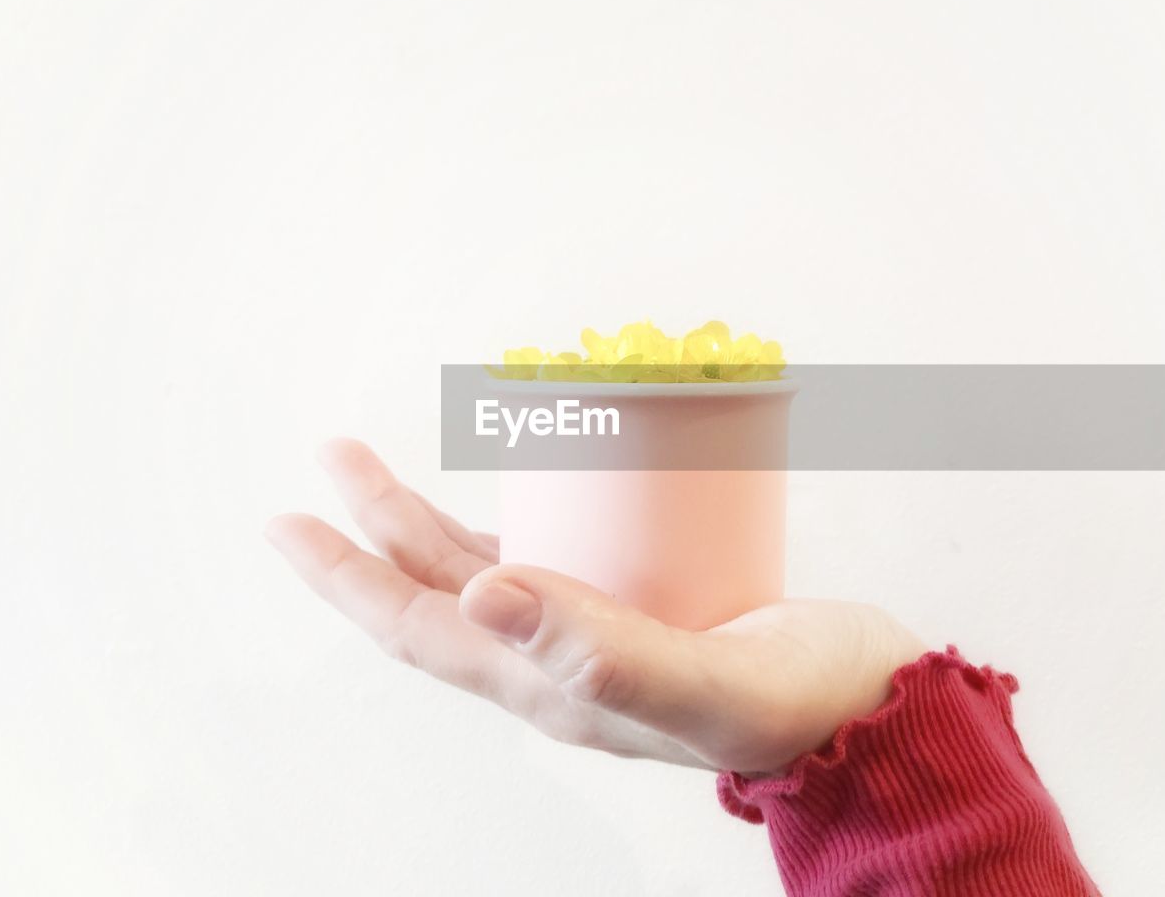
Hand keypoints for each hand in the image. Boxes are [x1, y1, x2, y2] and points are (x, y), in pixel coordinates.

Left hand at [266, 439, 927, 774]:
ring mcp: (594, 636)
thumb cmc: (804, 698)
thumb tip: (480, 591)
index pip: (420, 630)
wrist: (876, 709)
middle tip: (334, 455)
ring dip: (424, 520)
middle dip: (372, 528)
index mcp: (554, 687)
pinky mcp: (637, 608)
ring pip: (485, 570)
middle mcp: (559, 663)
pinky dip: (512, 516)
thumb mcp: (706, 679)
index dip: (347, 578)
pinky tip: (510, 484)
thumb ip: (602, 649)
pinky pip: (551, 560)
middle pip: (438, 591)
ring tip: (386, 465)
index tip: (288, 520)